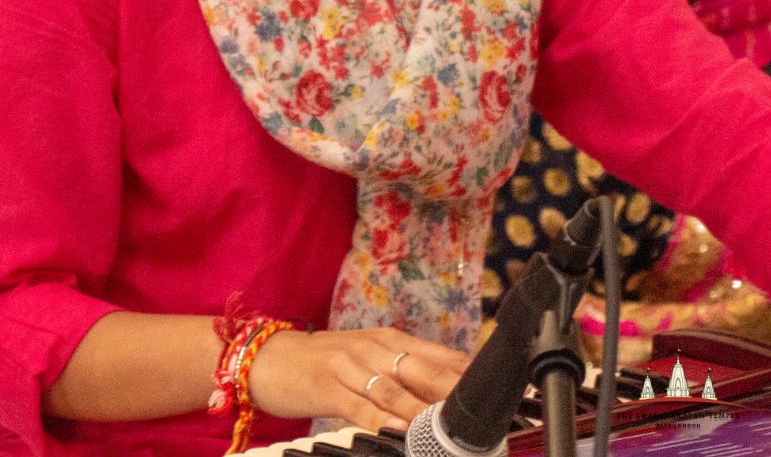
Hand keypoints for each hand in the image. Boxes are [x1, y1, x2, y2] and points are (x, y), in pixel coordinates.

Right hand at [246, 326, 467, 432]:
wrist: (269, 358)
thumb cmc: (326, 364)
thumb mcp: (370, 360)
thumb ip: (407, 372)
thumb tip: (451, 395)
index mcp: (392, 341)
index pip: (443, 357)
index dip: (472, 378)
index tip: (501, 400)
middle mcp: (376, 349)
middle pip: (426, 371)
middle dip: (456, 394)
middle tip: (483, 417)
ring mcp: (351, 366)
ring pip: (395, 389)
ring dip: (423, 410)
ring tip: (448, 430)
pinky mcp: (328, 386)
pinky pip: (359, 405)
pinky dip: (381, 418)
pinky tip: (400, 429)